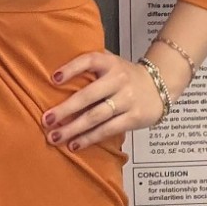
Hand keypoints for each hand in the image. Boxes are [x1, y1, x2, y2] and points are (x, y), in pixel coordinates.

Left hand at [40, 50, 167, 151]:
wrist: (159, 86)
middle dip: (65, 109)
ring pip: (96, 116)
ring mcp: (127, 99)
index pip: (89, 61)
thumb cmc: (126, 77)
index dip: (71, 68)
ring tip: (55, 137)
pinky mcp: (133, 117)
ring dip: (73, 128)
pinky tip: (75, 144)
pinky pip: (107, 130)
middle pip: (88, 95)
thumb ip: (90, 66)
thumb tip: (55, 77)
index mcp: (110, 63)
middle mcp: (118, 80)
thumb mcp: (111, 64)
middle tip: (46, 120)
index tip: (53, 79)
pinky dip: (89, 138)